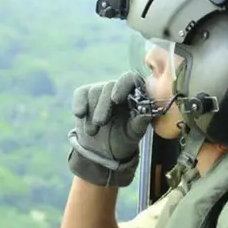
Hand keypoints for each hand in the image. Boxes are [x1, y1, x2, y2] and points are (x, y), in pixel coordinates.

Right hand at [67, 71, 153, 186]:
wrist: (104, 148)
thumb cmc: (124, 137)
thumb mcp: (134, 132)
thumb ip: (141, 121)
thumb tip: (148, 113)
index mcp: (134, 93)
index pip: (131, 79)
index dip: (123, 85)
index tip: (116, 99)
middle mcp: (118, 88)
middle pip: (110, 86)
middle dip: (103, 105)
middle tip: (100, 122)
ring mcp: (101, 90)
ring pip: (94, 92)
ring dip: (92, 112)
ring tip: (93, 132)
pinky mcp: (86, 95)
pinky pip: (81, 93)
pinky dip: (79, 103)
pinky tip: (79, 114)